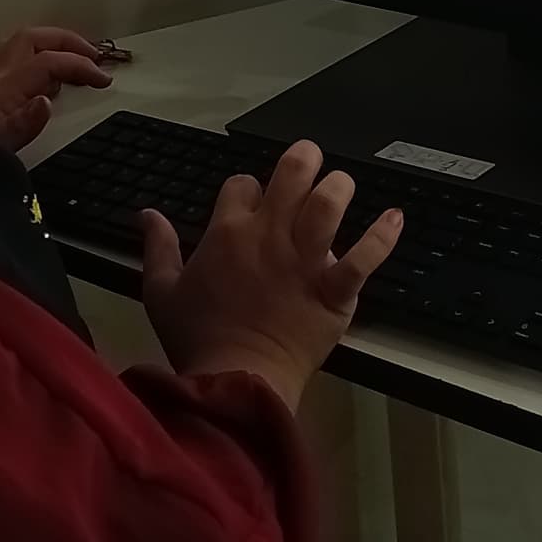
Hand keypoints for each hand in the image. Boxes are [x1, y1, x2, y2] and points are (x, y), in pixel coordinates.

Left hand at [0, 26, 111, 155]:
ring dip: (51, 40)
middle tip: (93, 55)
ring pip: (22, 40)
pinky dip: (34, 51)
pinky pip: (12, 51)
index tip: (102, 79)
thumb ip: (27, 122)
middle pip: (35, 38)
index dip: (81, 65)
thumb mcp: (3, 144)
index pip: (50, 61)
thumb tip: (46, 102)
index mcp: (4, 86)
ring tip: (72, 53)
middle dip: (70, 41)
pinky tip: (41, 66)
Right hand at [139, 141, 402, 413]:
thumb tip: (146, 214)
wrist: (235, 382)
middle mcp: (270, 235)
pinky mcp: (334, 290)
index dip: (248, 188)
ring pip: (329, 203)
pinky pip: (365, 257)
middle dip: (303, 159)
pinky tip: (395, 217)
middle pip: (293, 174)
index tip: (252, 203)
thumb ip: (157, 248)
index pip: (242, 183)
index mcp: (228, 231)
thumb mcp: (161, 291)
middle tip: (310, 160)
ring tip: (341, 186)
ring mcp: (305, 260)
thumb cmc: (196, 339)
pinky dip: (383, 236)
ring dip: (339, 187)